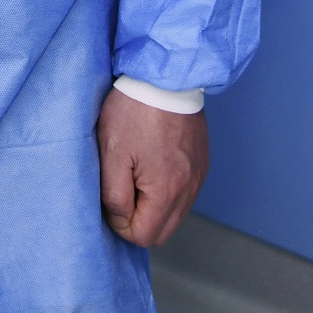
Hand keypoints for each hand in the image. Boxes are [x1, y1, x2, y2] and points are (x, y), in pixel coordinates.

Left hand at [97, 89, 208, 247]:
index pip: (143, 236)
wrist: (164, 76)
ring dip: (153, 208)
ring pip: (175, 215)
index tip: (110, 198)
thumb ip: (114, 196)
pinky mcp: (202, 163)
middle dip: (138, 221)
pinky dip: (168, 192)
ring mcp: (199, 176)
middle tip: (121, 191)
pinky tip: (152, 167)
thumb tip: (119, 220)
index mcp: (166, 191)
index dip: (120, 224)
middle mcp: (189, 189)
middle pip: (162, 232)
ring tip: (136, 176)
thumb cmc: (133, 112)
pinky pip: (185, 194)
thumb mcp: (111, 155)